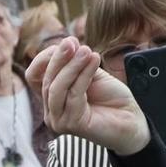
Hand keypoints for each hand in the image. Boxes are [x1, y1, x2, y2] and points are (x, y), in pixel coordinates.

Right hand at [27, 38, 149, 156]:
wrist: (132, 121)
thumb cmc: (111, 98)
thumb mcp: (89, 74)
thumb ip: (75, 63)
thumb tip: (67, 43)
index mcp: (51, 98)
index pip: (33, 75)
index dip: (46, 57)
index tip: (68, 42)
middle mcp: (51, 112)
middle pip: (45, 80)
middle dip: (60, 58)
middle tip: (72, 41)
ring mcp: (59, 121)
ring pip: (56, 88)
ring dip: (71, 65)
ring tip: (86, 50)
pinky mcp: (72, 125)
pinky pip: (74, 94)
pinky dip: (84, 75)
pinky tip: (95, 60)